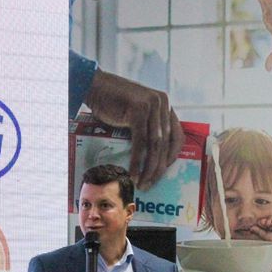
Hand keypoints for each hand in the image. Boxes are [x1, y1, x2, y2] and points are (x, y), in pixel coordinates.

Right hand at [84, 70, 183, 190]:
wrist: (94, 87)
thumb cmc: (112, 104)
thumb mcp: (136, 115)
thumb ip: (147, 128)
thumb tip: (151, 158)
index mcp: (164, 105)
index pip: (177, 134)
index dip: (172, 155)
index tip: (164, 171)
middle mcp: (162, 104)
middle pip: (166, 142)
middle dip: (159, 167)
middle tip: (151, 184)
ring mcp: (151, 106)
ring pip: (155, 144)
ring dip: (149, 167)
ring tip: (142, 183)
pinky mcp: (138, 111)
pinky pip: (140, 142)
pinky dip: (137, 160)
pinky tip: (133, 173)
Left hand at [248, 215, 271, 253]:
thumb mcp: (266, 237)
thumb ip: (259, 232)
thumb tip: (252, 228)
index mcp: (269, 230)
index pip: (262, 224)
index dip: (259, 223)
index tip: (255, 225)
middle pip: (266, 220)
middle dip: (263, 221)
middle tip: (262, 223)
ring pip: (271, 217)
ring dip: (268, 220)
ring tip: (269, 225)